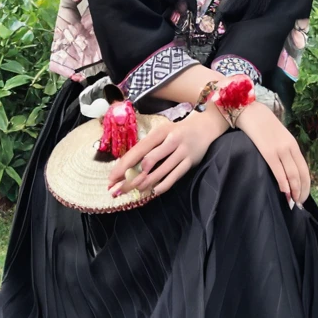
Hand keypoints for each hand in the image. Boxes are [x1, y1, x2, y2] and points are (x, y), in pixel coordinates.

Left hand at [106, 109, 223, 197]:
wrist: (205, 126)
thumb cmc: (177, 131)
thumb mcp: (162, 133)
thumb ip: (148, 147)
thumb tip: (128, 165)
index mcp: (160, 132)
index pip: (138, 150)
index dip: (123, 165)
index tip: (111, 178)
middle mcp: (171, 140)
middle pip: (147, 162)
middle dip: (131, 178)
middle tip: (119, 190)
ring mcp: (182, 151)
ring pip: (160, 171)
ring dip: (145, 183)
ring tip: (135, 190)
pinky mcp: (190, 161)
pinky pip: (174, 176)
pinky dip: (162, 185)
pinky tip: (153, 191)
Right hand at [237, 101, 311, 204]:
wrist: (249, 110)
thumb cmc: (261, 125)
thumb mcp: (278, 136)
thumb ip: (283, 150)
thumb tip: (285, 168)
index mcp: (293, 145)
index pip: (305, 169)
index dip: (306, 185)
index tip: (303, 196)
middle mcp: (289, 147)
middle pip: (300, 174)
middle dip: (301, 191)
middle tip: (298, 203)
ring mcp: (279, 149)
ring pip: (292, 175)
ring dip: (294, 191)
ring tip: (292, 202)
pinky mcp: (268, 151)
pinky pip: (278, 170)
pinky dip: (283, 183)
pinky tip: (284, 191)